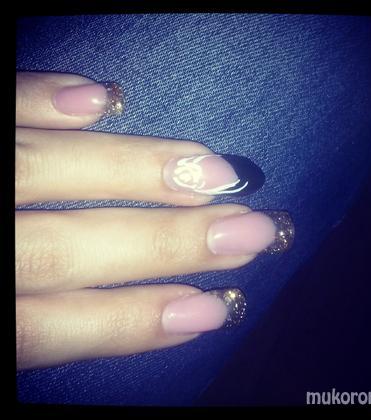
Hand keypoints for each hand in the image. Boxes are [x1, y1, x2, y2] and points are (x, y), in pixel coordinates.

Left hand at [16, 72, 293, 369]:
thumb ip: (48, 328)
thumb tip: (170, 310)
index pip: (47, 327)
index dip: (132, 323)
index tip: (217, 310)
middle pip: (61, 251)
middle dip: (163, 243)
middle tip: (249, 230)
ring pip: (40, 171)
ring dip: (130, 169)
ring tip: (211, 170)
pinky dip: (42, 96)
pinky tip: (107, 99)